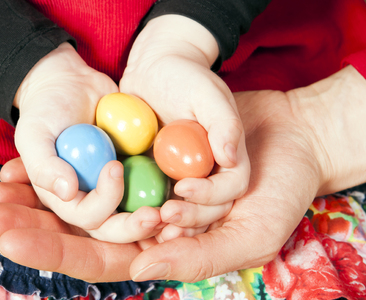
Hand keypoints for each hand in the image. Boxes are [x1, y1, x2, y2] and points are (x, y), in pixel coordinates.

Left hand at [0, 65, 365, 281]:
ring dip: (35, 192)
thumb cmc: (281, 192)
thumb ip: (201, 254)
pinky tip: (28, 158)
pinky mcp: (143, 153)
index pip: (100, 260)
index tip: (11, 240)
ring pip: (79, 195)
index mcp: (163, 249)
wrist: (292, 138)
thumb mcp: (252, 233)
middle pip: (76, 229)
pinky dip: (63, 160)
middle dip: (29, 222)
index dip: (54, 254)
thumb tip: (145, 263)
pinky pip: (96, 158)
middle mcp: (144, 221)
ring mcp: (141, 184)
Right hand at [11, 42, 161, 241]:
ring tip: (176, 211)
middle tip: (159, 216)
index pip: (87, 216)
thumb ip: (43, 165)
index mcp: (66, 197)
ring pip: (138, 212)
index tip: (115, 167)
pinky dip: (168, 193)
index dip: (103, 201)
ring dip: (158, 218)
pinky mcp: (135, 171)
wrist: (71, 83)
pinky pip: (153, 187)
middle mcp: (91, 198)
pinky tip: (186, 190)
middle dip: (136, 226)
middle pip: (116, 226)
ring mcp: (115, 187)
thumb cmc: (47, 109)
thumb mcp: (34, 133)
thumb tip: (67, 191)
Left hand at [120, 15, 249, 239]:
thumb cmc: (184, 75)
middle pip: (210, 208)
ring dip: (170, 222)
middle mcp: (209, 171)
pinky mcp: (159, 176)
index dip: (211, 193)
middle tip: (165, 216)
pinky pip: (157, 200)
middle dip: (190, 216)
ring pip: (185, 210)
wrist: (154, 69)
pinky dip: (148, 211)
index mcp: (228, 155)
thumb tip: (230, 157)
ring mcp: (184, 176)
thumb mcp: (208, 93)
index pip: (232, 186)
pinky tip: (133, 216)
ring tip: (149, 224)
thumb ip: (224, 123)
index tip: (184, 187)